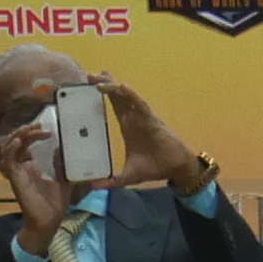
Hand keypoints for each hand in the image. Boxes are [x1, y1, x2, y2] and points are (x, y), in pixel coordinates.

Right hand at [0, 106, 74, 236]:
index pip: (28, 143)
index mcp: (32, 165)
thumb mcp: (63, 179)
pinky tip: (18, 142)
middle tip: (39, 125)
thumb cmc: (55, 203)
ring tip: (30, 129)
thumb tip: (62, 149)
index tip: (48, 130)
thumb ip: (61, 164)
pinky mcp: (15, 178)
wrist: (49, 220)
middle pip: (17, 142)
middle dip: (26, 131)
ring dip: (18, 136)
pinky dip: (11, 149)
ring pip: (10, 148)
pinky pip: (8, 160)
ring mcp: (18, 171)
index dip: (35, 134)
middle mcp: (22, 166)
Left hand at [97, 76, 205, 196]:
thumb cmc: (154, 167)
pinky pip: (141, 105)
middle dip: (104, 84)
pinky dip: (132, 96)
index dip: (102, 93)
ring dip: (113, 86)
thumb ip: (111, 180)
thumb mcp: (127, 176)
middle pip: (117, 96)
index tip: (87, 83)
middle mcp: (134, 118)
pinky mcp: (152, 121)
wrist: (175, 169)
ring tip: (100, 77)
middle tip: (88, 74)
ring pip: (126, 97)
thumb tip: (92, 187)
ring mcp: (142, 117)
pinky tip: (123, 87)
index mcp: (127, 126)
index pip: (112, 105)